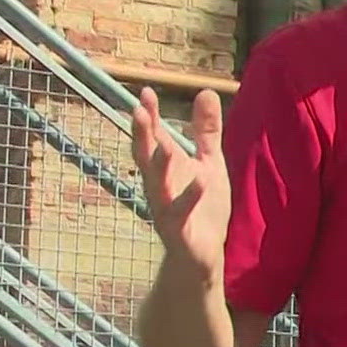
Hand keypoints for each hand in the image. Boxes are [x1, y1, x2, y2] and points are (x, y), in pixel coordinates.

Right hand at [130, 87, 229, 282]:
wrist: (202, 256)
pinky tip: (199, 180)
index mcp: (167, 170)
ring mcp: (167, 210)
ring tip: (162, 144)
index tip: (145, 92)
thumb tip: (206, 91)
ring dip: (157, 166)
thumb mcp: (209, 163)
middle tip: (137, 111)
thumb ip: (206, 131)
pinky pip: (181, 214)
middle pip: (146, 158)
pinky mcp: (180, 232)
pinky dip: (189, 198)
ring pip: (157, 186)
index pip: (154, 138)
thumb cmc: (202, 207)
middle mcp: (160, 187)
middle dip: (142, 136)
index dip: (149, 117)